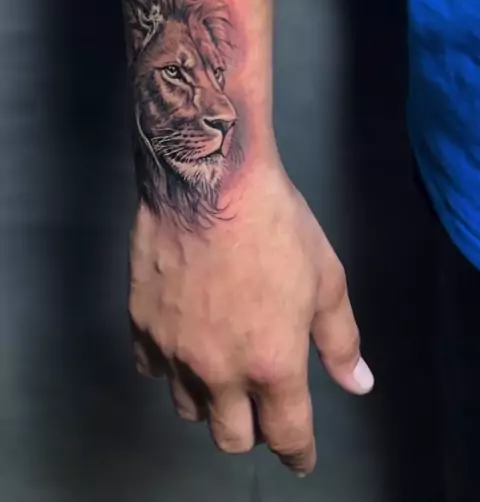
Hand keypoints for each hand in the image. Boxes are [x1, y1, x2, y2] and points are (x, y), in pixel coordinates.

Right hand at [129, 161, 373, 475]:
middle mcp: (219, 369)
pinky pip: (151, 368)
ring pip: (188, 407)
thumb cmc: (275, 222)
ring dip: (210, 401)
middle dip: (253, 432)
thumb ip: (339, 338)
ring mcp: (174, 349)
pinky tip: (183, 343)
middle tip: (262, 408)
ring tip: (222, 373)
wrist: (208, 177)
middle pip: (231, 436)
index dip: (298, 454)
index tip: (300, 458)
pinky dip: (170, 367)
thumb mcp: (326, 276)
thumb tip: (358, 384)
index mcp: (272, 362)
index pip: (286, 433)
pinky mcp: (140, 323)